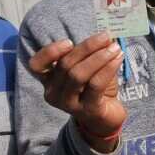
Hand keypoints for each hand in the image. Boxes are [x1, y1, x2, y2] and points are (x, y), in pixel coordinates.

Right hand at [28, 34, 126, 152]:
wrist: (105, 118)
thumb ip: (87, 55)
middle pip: (64, 65)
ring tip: (115, 48)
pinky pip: (95, 85)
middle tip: (105, 37)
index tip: (69, 42)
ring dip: (99, 58)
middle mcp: (53, 94)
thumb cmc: (93, 90)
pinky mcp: (87, 110)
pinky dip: (107, 69)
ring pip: (78, 75)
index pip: (36, 65)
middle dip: (86, 47)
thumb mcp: (85, 69)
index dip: (49, 52)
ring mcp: (68, 104)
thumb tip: (103, 38)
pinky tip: (118, 59)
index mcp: (48, 81)